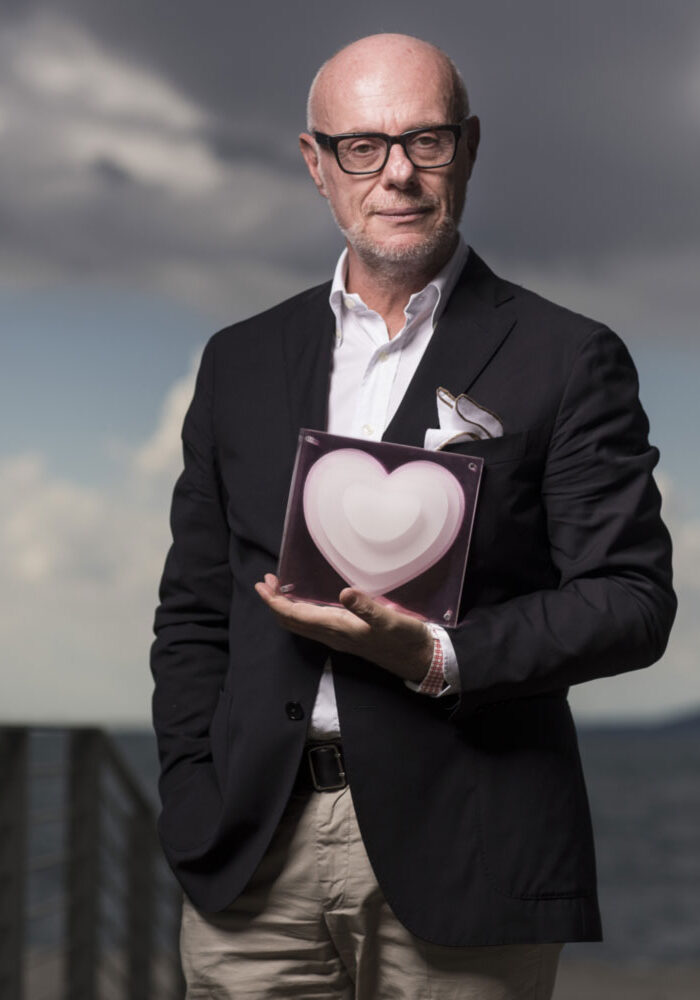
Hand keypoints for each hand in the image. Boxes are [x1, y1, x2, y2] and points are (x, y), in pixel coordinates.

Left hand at [254, 574, 433, 682]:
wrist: (419, 659)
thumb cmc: (405, 639)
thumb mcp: (389, 620)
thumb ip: (367, 608)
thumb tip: (344, 593)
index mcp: (337, 628)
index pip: (295, 616)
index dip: (275, 602)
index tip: (262, 585)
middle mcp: (332, 634)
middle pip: (292, 622)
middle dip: (275, 603)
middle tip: (266, 582)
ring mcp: (338, 637)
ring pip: (301, 624)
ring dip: (286, 607)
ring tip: (279, 588)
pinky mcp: (346, 636)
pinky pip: (313, 624)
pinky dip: (300, 610)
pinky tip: (306, 600)